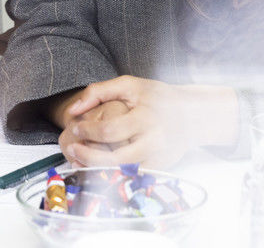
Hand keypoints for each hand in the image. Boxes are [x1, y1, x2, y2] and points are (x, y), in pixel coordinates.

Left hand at [56, 76, 238, 169]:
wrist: (191, 115)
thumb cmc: (157, 97)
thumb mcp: (129, 85)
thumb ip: (98, 92)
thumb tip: (73, 109)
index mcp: (145, 117)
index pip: (109, 130)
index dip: (88, 131)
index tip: (75, 128)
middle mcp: (154, 141)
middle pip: (115, 158)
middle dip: (88, 156)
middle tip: (72, 148)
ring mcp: (158, 158)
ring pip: (122, 173)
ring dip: (96, 170)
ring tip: (79, 160)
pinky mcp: (160, 169)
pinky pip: (132, 178)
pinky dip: (112, 175)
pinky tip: (97, 168)